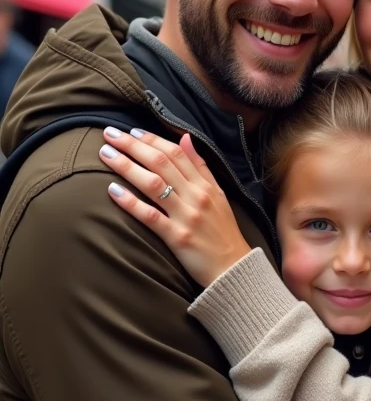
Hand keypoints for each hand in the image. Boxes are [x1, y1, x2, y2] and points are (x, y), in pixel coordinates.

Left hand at [100, 127, 250, 286]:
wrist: (234, 269)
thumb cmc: (223, 232)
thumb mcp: (218, 194)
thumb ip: (201, 167)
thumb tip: (185, 138)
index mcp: (206, 185)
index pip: (176, 153)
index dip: (153, 139)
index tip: (132, 131)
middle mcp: (196, 196)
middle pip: (161, 163)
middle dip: (133, 146)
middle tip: (110, 134)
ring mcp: (186, 216)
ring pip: (153, 184)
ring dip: (127, 166)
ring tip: (106, 155)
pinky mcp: (177, 238)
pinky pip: (150, 216)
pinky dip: (131, 202)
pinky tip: (113, 190)